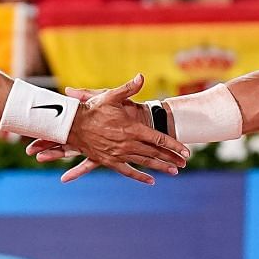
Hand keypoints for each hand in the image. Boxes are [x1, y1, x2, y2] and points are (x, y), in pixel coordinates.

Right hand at [55, 74, 188, 184]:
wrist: (72, 126)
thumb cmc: (91, 110)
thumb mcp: (110, 96)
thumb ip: (128, 88)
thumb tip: (141, 77)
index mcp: (131, 129)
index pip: (159, 139)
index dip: (174, 145)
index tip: (186, 152)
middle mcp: (128, 144)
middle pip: (155, 153)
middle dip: (171, 158)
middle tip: (184, 164)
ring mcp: (119, 154)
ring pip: (145, 163)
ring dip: (161, 167)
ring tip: (174, 171)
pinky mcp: (109, 161)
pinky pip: (128, 171)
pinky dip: (140, 177)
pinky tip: (151, 181)